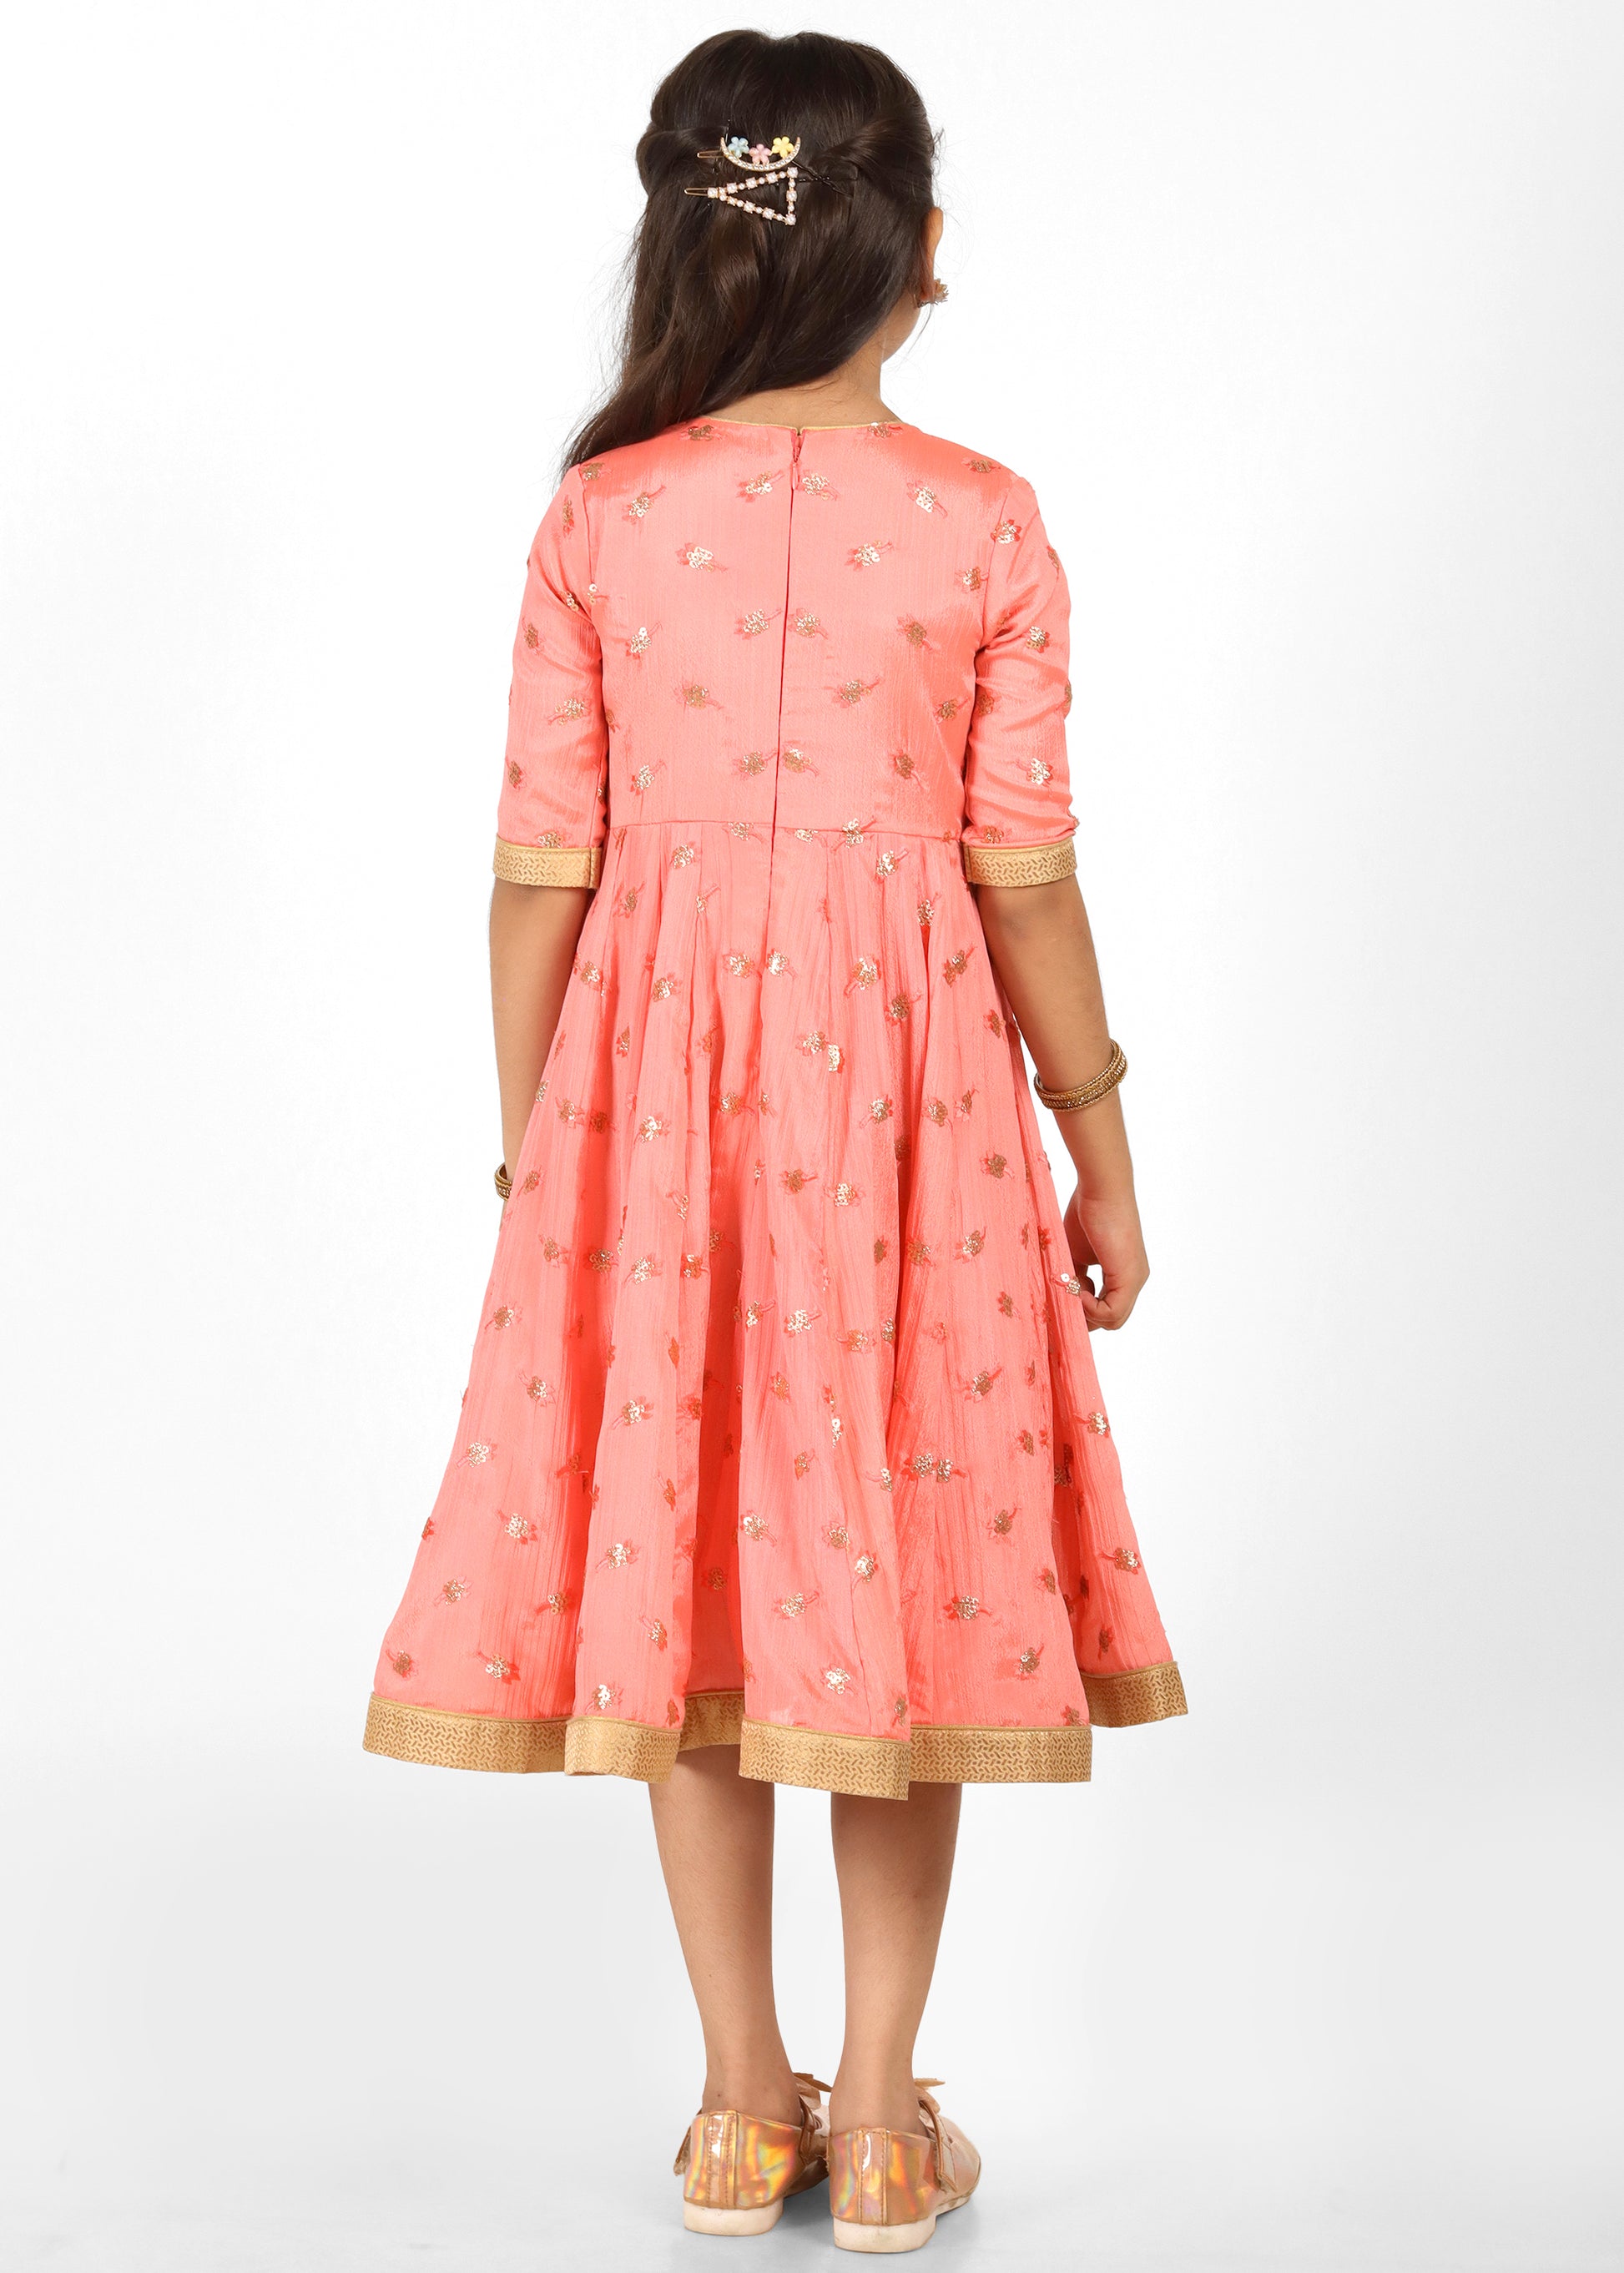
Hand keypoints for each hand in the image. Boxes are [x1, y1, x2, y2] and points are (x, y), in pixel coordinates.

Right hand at [1064, 1185, 1148, 1330]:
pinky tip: (1077, 1290)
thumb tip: (1069, 1297)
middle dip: (1085, 1317)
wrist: (1100, 1188)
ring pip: (1113, 1321)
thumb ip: (1076, 1276)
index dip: (1084, 1310)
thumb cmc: (1087, 1211)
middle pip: (1112, 1320)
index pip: (1107, 1309)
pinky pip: (1112, 1313)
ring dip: (1086, 1312)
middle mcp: (1134, 1279)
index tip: (1065, 1295)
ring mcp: (1134, 1280)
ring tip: (1070, 1289)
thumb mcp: (1077, 1253)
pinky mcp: (1129, 1277)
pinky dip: (1090, 1309)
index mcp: (1123, 1273)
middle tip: (1065, 1299)